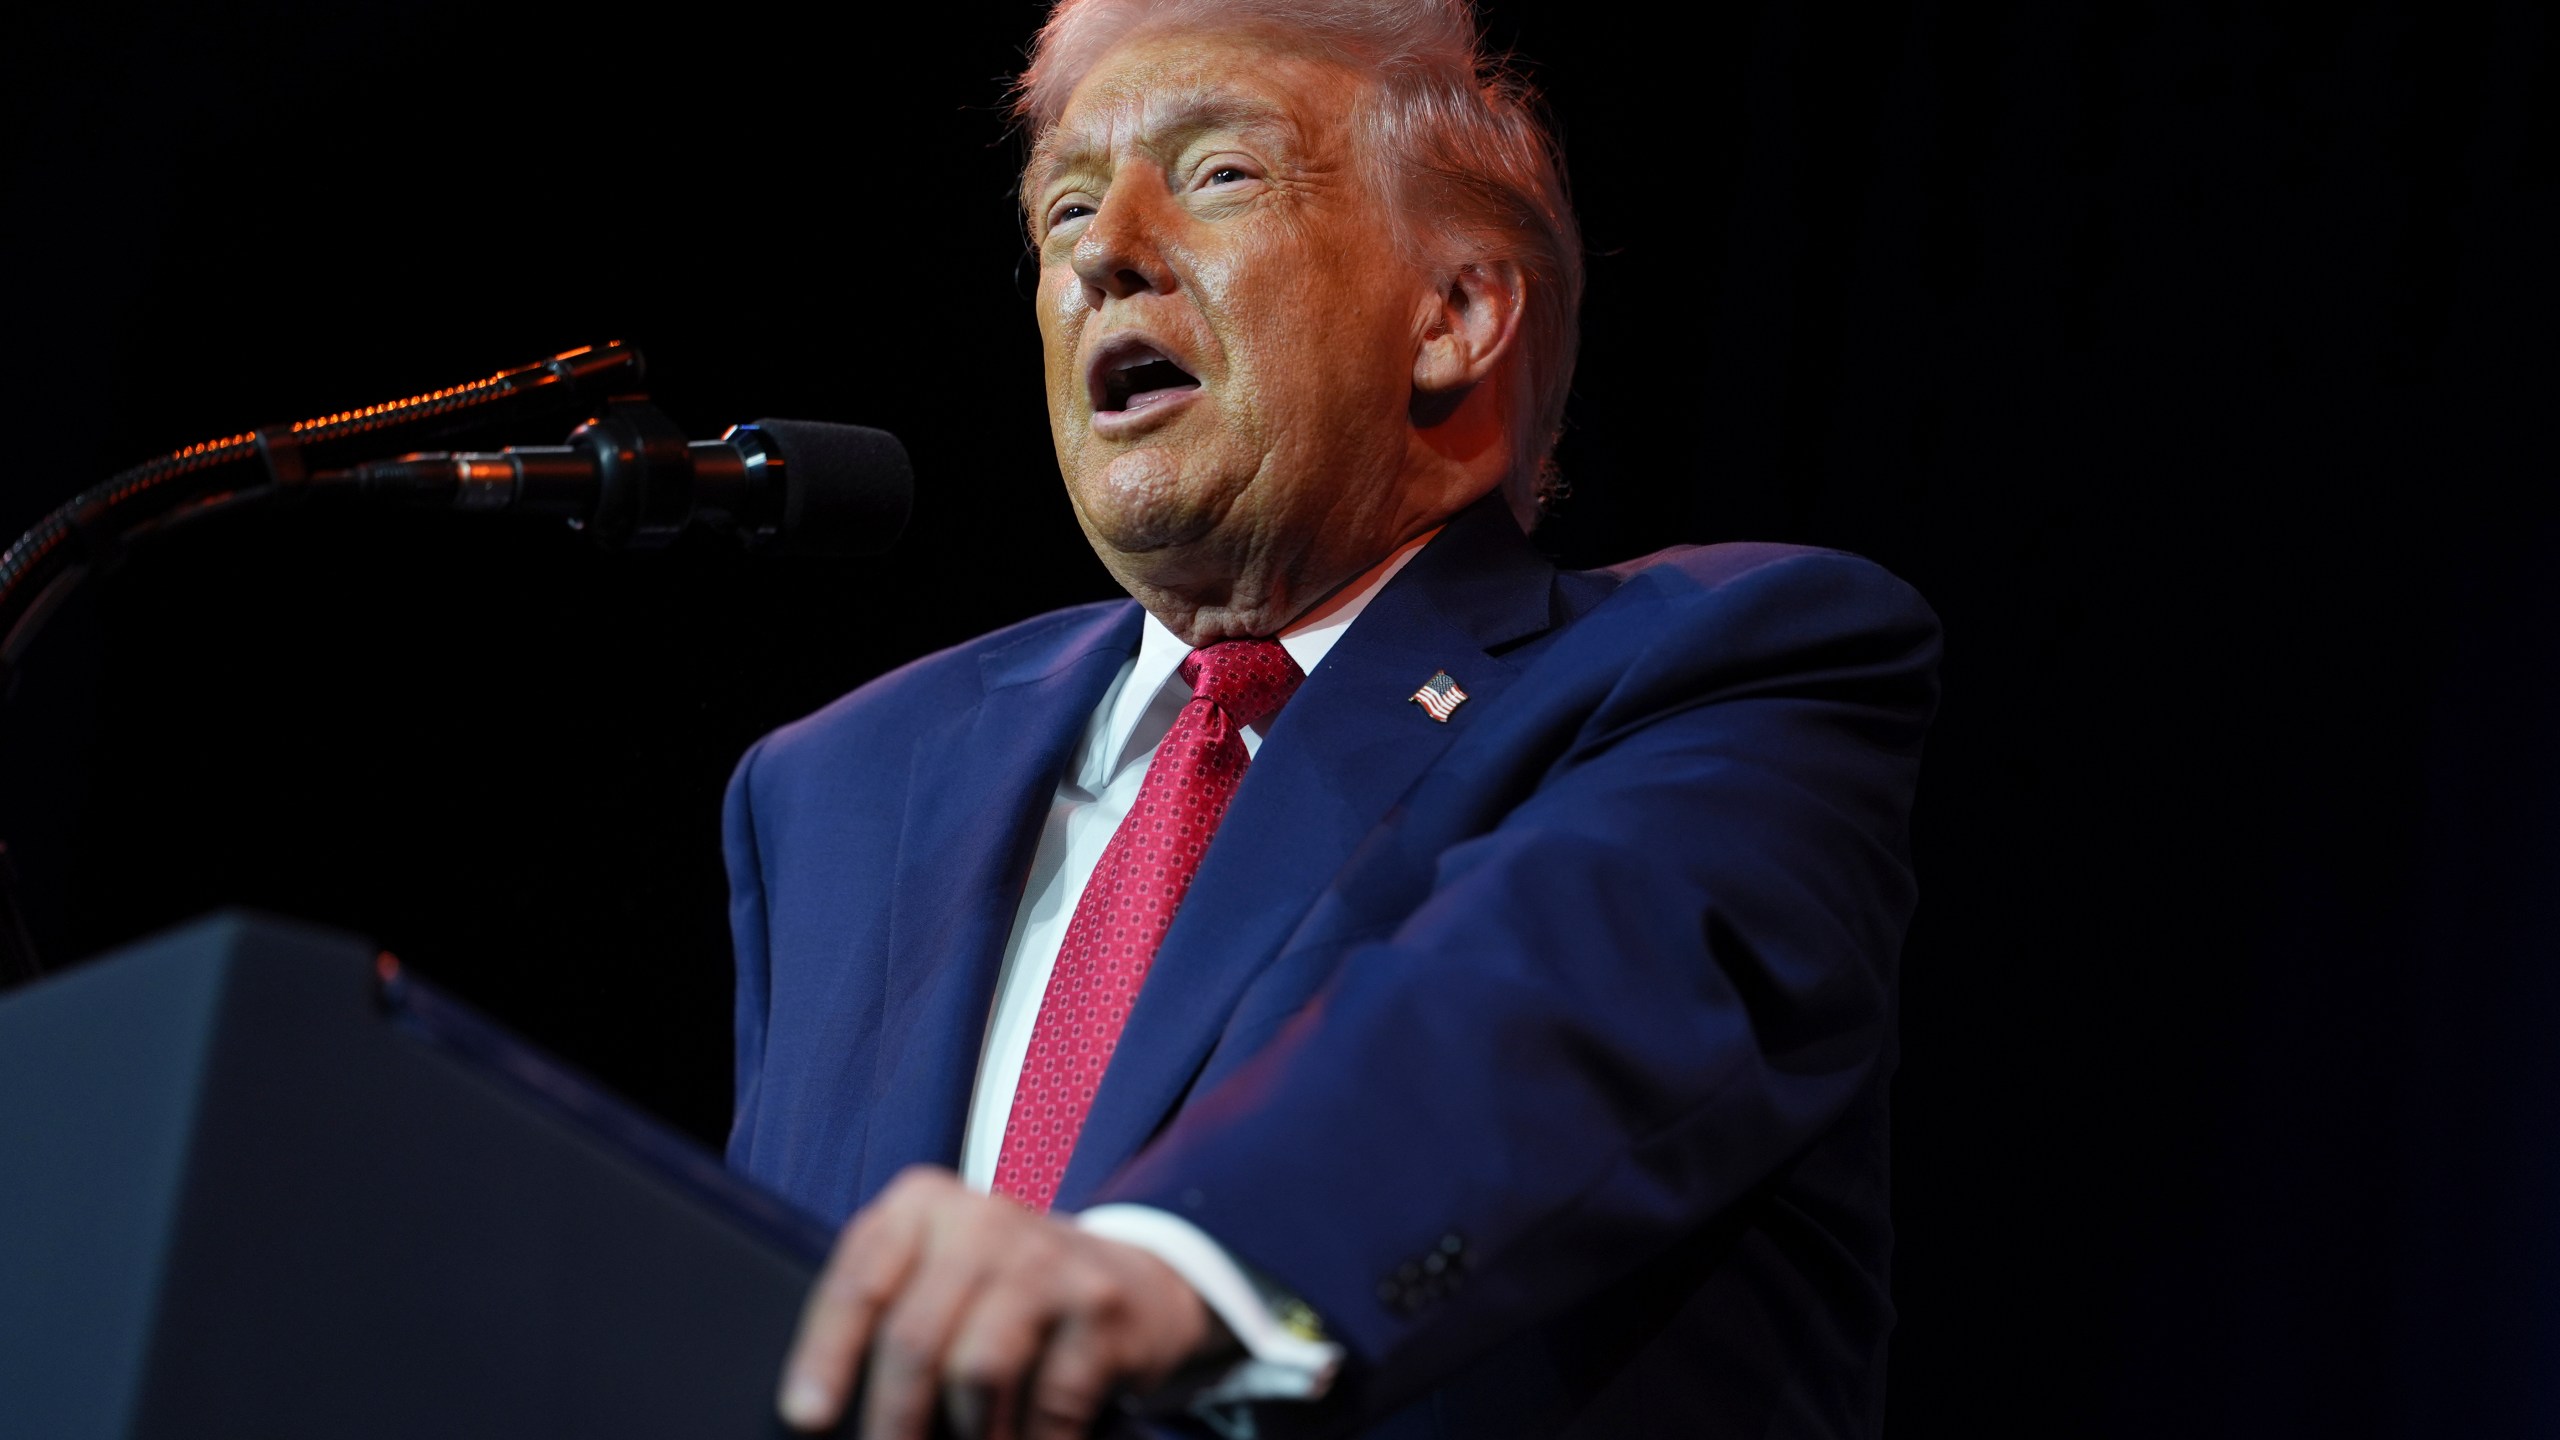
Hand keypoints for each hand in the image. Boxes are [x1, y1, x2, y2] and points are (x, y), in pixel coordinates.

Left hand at [780, 1165, 1237, 1438]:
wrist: (1126, 1281)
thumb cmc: (999, 1292)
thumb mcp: (935, 1274)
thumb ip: (885, 1312)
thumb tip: (821, 1408)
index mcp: (921, 1206)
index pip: (860, 1281)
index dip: (825, 1355)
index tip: (806, 1417)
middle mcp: (983, 1220)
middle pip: (915, 1338)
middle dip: (892, 1420)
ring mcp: (1047, 1259)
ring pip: (977, 1371)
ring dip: (965, 1435)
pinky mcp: (1099, 1305)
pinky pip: (1048, 1402)